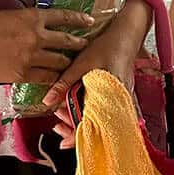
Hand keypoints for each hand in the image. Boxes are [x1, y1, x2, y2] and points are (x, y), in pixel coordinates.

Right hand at [0, 7, 93, 84]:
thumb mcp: (11, 15)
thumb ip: (30, 21)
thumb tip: (44, 25)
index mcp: (33, 17)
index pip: (64, 17)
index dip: (79, 19)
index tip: (89, 21)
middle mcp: (36, 36)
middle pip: (67, 42)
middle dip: (79, 45)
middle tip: (87, 46)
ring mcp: (31, 56)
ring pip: (60, 62)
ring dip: (68, 63)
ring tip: (74, 65)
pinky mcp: (23, 74)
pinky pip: (46, 78)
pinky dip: (54, 79)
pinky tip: (58, 80)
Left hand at [46, 14, 142, 146]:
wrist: (126, 33)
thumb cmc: (107, 46)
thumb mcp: (81, 64)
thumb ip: (64, 83)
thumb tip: (46, 101)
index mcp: (110, 96)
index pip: (93, 126)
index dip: (76, 135)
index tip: (62, 141)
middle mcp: (119, 101)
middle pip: (97, 127)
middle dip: (75, 127)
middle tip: (58, 122)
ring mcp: (122, 98)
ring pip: (101, 119)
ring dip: (82, 118)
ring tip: (64, 112)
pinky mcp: (120, 93)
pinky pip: (105, 109)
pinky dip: (91, 111)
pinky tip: (80, 106)